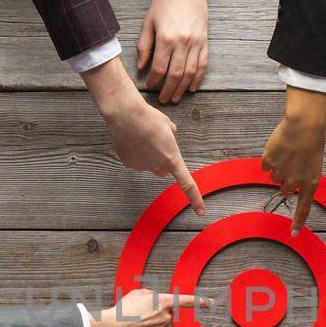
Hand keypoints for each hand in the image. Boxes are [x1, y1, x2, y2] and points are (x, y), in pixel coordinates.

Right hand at [84, 58, 204, 215]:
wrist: (125, 114)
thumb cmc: (149, 117)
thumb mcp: (167, 125)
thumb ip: (170, 136)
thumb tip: (167, 137)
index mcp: (172, 158)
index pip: (186, 183)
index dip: (195, 198)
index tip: (200, 211)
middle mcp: (157, 166)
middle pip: (163, 170)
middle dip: (162, 160)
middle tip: (156, 141)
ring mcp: (141, 167)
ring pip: (148, 164)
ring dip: (147, 154)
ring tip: (141, 135)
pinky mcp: (128, 163)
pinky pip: (135, 160)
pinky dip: (134, 152)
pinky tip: (131, 138)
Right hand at [91, 289, 205, 326]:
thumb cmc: (124, 309)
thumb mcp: (137, 293)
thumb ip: (151, 294)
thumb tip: (154, 299)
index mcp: (163, 302)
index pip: (186, 301)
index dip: (199, 301)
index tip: (209, 302)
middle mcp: (165, 316)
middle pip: (167, 313)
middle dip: (157, 311)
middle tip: (140, 311)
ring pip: (160, 324)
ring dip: (151, 321)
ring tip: (135, 320)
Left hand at [138, 0, 209, 104]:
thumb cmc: (164, 3)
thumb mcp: (148, 22)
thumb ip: (144, 46)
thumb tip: (141, 67)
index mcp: (165, 38)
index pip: (159, 68)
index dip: (154, 81)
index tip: (150, 87)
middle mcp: (182, 42)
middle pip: (175, 74)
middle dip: (168, 90)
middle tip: (163, 99)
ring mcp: (196, 43)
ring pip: (190, 73)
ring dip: (182, 88)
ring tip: (176, 97)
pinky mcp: (205, 42)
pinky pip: (203, 65)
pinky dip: (198, 78)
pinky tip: (192, 87)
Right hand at [262, 88, 325, 233]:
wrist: (303, 125)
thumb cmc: (311, 142)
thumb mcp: (313, 164)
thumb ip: (302, 177)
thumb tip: (286, 185)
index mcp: (311, 183)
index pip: (304, 208)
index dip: (298, 222)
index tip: (293, 234)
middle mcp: (295, 182)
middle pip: (285, 189)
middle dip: (286, 179)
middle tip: (292, 162)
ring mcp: (281, 173)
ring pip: (274, 176)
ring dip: (278, 166)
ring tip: (288, 151)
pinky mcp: (269, 163)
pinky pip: (266, 165)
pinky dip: (270, 158)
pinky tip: (278, 148)